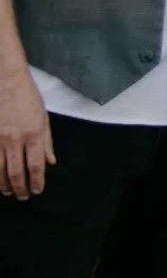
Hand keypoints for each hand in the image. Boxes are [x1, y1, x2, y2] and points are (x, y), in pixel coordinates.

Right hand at [0, 72, 52, 199]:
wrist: (5, 80)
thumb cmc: (27, 96)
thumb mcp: (44, 117)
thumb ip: (47, 141)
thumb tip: (51, 161)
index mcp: (35, 133)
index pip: (36, 165)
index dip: (37, 181)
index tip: (37, 190)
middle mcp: (16, 138)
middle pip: (17, 171)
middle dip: (21, 188)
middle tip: (23, 196)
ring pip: (0, 169)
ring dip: (4, 184)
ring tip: (9, 192)